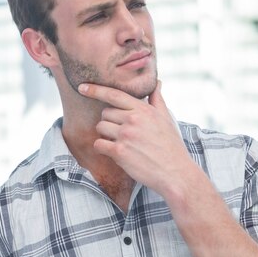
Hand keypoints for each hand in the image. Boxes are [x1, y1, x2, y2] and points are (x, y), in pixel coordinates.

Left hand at [78, 81, 192, 196]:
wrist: (175, 173)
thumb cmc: (171, 146)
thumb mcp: (167, 119)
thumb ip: (157, 100)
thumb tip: (157, 83)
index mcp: (144, 110)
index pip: (114, 94)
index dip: (96, 90)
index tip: (82, 87)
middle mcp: (133, 120)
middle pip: (105, 113)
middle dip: (110, 122)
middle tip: (123, 133)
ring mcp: (125, 135)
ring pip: (100, 128)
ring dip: (106, 135)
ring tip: (122, 143)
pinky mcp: (119, 152)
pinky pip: (99, 144)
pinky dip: (103, 148)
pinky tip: (115, 153)